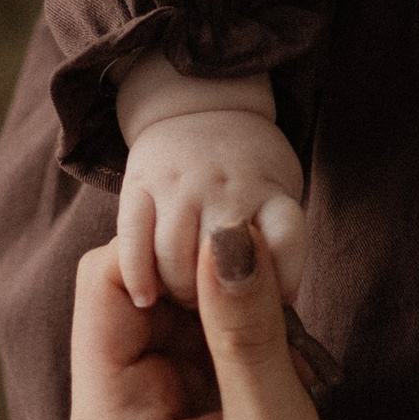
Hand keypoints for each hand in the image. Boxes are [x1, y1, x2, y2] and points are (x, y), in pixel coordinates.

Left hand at [65, 223, 418, 419]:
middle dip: (215, 282)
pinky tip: (301, 376)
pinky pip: (206, 354)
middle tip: (295, 310)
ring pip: (182, 319)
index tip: (252, 254)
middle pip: (142, 294)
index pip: (109, 283)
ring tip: (305, 359)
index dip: (172, 250)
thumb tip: (226, 229)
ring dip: (243, 316)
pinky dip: (252, 346)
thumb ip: (248, 330)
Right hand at [113, 64, 305, 307]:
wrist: (203, 107)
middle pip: (222, 262)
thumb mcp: (279, 197)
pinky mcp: (140, 184)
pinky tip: (146, 298)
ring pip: (174, 256)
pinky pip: (132, 238)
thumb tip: (281, 312)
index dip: (283, 281)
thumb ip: (278, 249)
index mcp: (270, 192)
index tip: (274, 302)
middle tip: (218, 309)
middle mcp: (227, 186)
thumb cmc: (249, 175)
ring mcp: (181, 183)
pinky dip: (138, 274)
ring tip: (189, 297)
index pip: (285, 240)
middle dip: (219, 300)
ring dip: (181, 290)